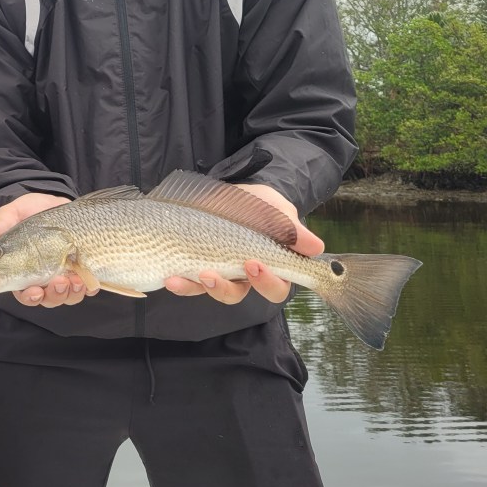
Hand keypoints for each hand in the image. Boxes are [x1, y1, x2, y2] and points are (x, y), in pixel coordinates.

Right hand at [0, 193, 95, 307]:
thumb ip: (0, 226)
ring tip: (74, 278)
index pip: (23, 293)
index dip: (29, 296)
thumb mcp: (13, 213)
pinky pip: (87, 287)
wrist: (57, 200)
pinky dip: (88, 286)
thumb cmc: (31, 210)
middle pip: (47, 299)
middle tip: (57, 282)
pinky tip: (88, 278)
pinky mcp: (83, 270)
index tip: (33, 291)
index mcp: (22, 270)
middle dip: (53, 295)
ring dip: (71, 292)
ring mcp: (64, 275)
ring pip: (67, 296)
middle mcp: (43, 278)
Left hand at [163, 183, 323, 304]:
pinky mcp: (194, 266)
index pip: (276, 286)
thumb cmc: (259, 204)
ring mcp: (218, 272)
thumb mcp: (275, 208)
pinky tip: (171, 277)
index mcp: (270, 265)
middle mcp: (243, 275)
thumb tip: (315, 248)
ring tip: (195, 274)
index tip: (255, 264)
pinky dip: (181, 283)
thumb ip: (290, 227)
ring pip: (212, 291)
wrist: (228, 192)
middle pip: (239, 295)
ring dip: (202, 287)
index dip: (268, 282)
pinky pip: (189, 283)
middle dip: (226, 288)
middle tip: (214, 273)